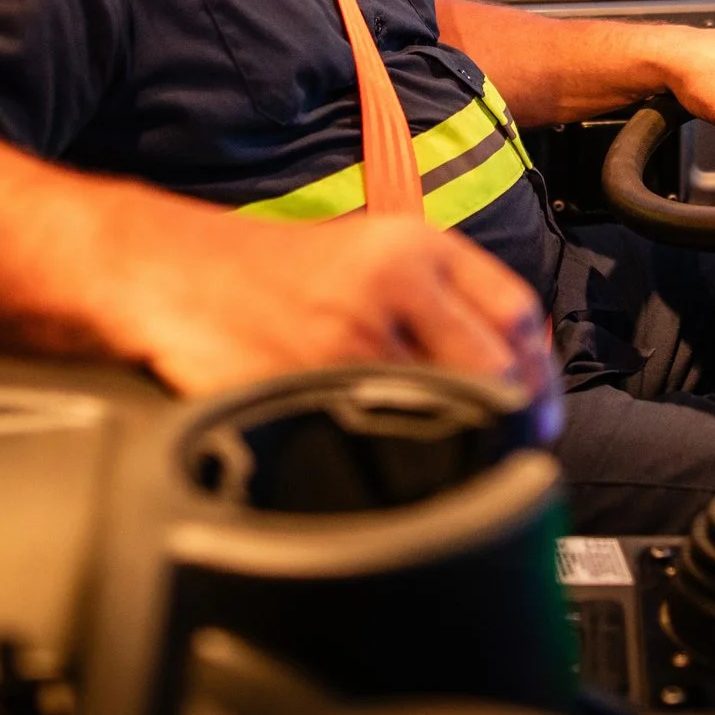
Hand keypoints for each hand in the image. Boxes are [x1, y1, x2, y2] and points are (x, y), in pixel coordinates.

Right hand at [110, 205, 562, 437]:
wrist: (173, 272)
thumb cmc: (269, 268)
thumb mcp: (366, 248)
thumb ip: (437, 292)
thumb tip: (507, 365)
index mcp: (415, 245)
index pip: (514, 311)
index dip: (538, 371)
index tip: (540, 410)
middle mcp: (390, 284)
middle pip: (491, 368)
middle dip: (508, 415)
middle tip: (505, 448)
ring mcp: (347, 338)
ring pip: (442, 410)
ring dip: (455, 444)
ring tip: (451, 465)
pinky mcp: (306, 385)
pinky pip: (375, 440)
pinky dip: (395, 462)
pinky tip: (389, 469)